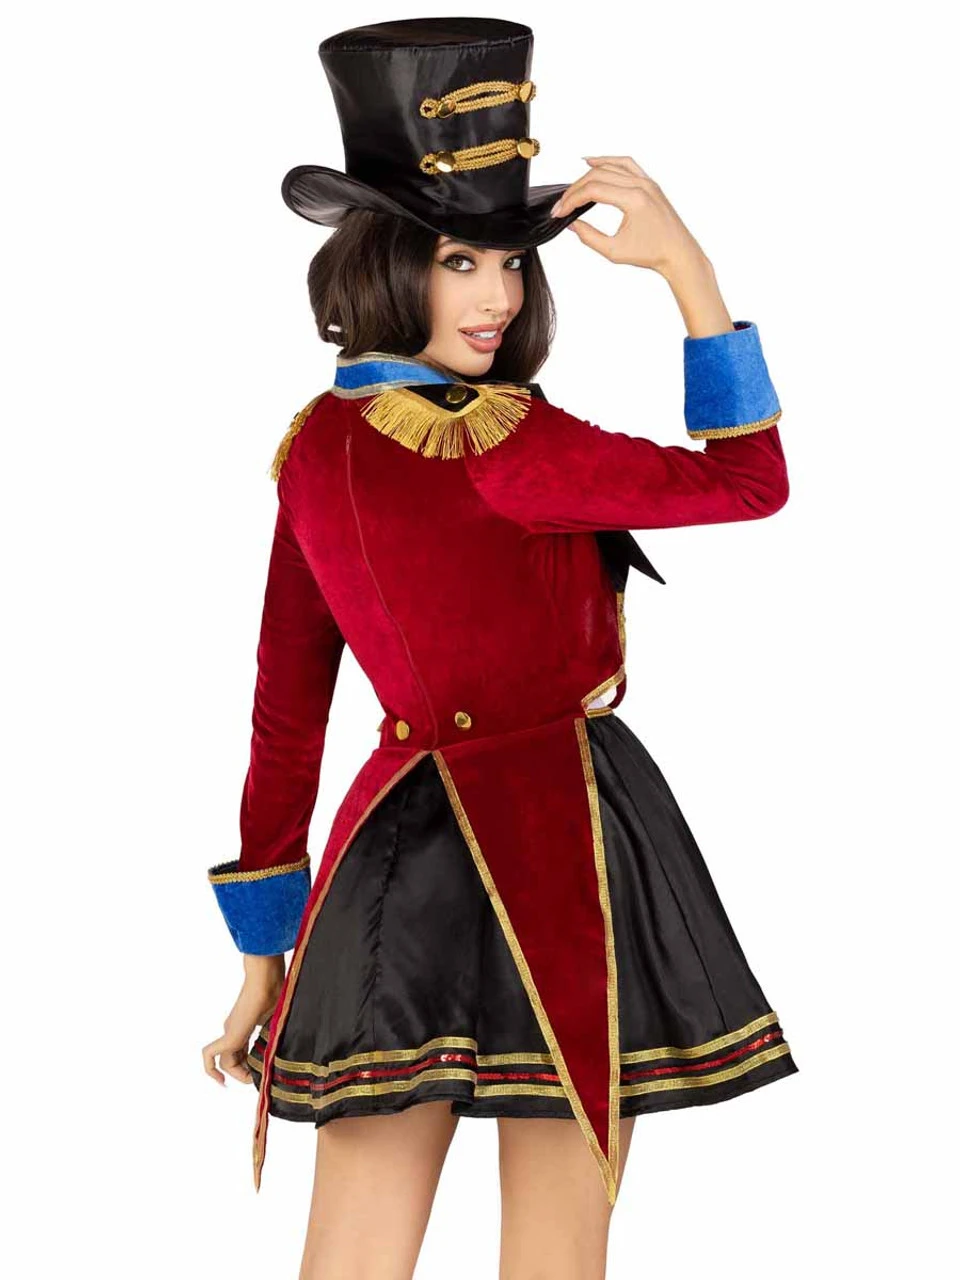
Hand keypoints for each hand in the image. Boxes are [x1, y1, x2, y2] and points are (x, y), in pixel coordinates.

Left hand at [202, 956, 284, 1086]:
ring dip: (236, 1074)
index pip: (242, 1052)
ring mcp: (230, 1033)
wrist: (268, 981)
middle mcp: (234, 1030)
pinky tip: (221, 1081)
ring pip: (225, 1062)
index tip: (263, 1072)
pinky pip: (209, 1056)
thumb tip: (286, 1057)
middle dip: (245, 1072)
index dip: (250, 1066)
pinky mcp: (229, 1036)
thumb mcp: (279, 1022)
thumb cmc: (278, 993)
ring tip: (251, 1079)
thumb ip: (277, 1038)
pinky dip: (211, 1070)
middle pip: (233, 1059)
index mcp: (244, 1026)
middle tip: (258, 1078)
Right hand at [551, 156, 707, 276]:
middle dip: (575, 190)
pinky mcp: (649, 183)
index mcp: (634, 200)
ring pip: (610, 166)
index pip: (593, 191)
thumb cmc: (652, 254)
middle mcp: (641, 185)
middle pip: (598, 176)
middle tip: (563, 204)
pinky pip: (626, 164)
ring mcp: (647, 181)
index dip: (571, 200)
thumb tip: (572, 225)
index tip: (560, 212)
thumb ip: (589, 237)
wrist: (678, 253)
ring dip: (588, 174)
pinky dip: (608, 161)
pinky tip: (594, 162)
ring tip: (573, 187)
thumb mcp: (614, 251)